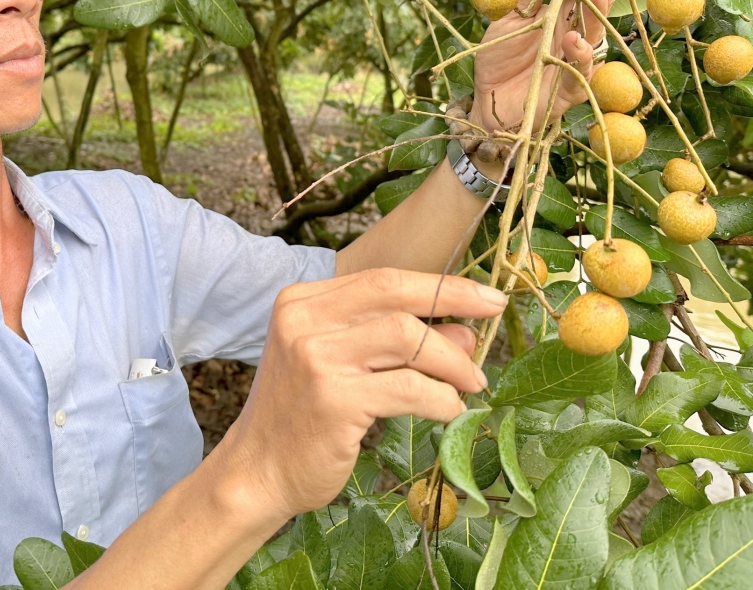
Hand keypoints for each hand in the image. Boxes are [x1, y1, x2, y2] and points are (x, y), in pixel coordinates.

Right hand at [220, 269, 506, 521]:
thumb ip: (393, 342)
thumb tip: (465, 332)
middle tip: (496, 314)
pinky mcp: (333, 399)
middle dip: (455, 299)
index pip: (380, 279)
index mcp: (301, 302)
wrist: (256, 472)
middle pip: (394, 295)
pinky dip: (441, 398)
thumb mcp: (343, 365)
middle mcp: (303, 321)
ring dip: (452, 361)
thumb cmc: (302, 416)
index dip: (438, 284)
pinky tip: (450, 410)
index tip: (483, 295)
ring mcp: (315, 358)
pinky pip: (407, 389)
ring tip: (472, 383)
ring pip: (407, 338)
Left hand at [470, 0, 638, 134]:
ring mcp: (576, 60)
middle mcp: (576, 32)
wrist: (487, 102)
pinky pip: (579, 71)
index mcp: (564, 13)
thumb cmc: (501, 57)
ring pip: (594, 31)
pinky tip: (573, 39)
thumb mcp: (511, 13)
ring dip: (597, 7)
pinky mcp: (570, 90)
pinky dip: (579, 55)